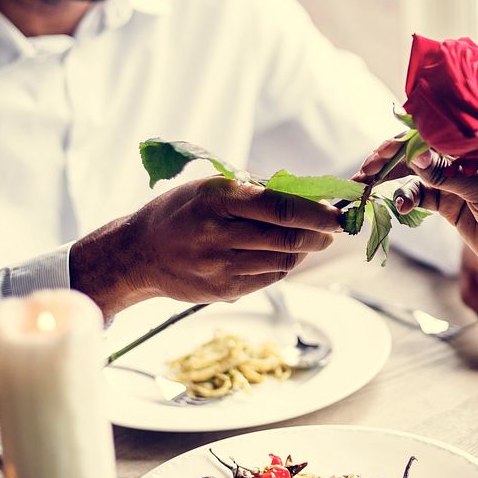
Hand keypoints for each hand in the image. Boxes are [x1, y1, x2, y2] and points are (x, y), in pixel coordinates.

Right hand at [70, 177, 340, 320]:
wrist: (138, 254)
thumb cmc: (181, 212)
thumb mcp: (211, 187)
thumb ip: (256, 190)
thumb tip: (308, 193)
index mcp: (218, 200)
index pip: (281, 207)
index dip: (317, 212)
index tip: (339, 214)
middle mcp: (218, 235)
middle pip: (288, 237)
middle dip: (319, 234)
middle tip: (333, 229)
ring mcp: (220, 267)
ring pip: (283, 261)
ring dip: (305, 251)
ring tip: (311, 240)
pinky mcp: (224, 290)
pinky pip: (270, 278)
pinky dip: (286, 266)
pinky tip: (287, 255)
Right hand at [355, 141, 477, 270]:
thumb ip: (447, 173)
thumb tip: (414, 156)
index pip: (437, 130)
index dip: (406, 138)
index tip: (382, 151)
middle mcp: (466, 156)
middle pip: (421, 150)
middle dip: (391, 159)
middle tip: (365, 170)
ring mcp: (457, 180)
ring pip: (417, 173)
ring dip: (394, 180)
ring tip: (370, 189)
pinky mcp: (451, 203)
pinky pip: (422, 196)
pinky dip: (407, 199)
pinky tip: (399, 206)